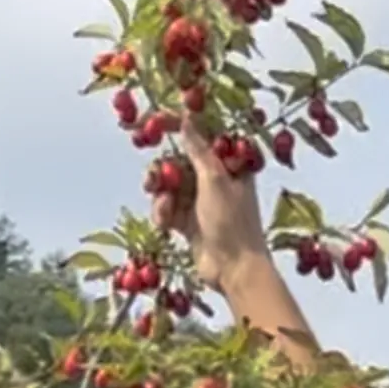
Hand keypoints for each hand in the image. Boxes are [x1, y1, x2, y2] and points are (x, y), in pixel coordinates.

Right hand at [151, 123, 272, 290]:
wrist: (234, 270)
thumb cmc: (233, 222)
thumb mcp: (215, 179)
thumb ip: (198, 148)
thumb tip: (187, 117)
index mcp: (230, 164)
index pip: (203, 133)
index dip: (180, 124)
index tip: (157, 119)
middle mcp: (215, 178)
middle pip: (180, 159)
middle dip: (164, 168)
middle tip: (154, 176)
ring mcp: (201, 199)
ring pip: (169, 183)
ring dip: (161, 192)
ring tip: (163, 204)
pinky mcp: (188, 220)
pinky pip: (166, 206)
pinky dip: (163, 212)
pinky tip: (166, 223)